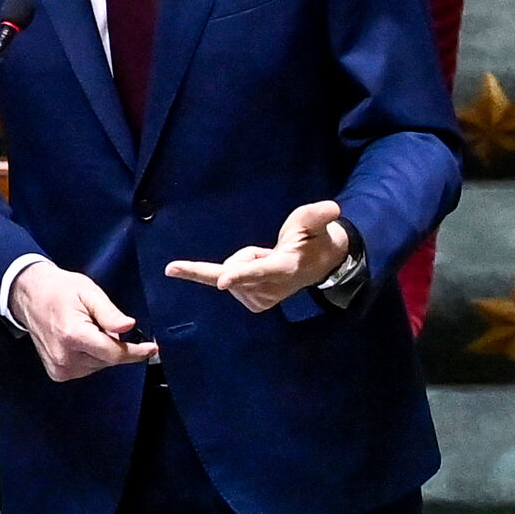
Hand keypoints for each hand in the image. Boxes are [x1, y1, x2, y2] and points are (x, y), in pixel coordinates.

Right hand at [9, 262, 161, 381]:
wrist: (29, 297)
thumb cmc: (61, 290)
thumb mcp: (89, 292)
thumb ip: (109, 312)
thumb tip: (130, 326)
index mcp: (73, 335)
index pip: (114, 354)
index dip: (136, 352)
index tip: (152, 348)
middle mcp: (65, 357)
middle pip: (108, 360)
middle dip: (115, 345)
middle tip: (103, 323)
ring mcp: (59, 368)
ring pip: (99, 366)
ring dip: (103, 351)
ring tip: (89, 330)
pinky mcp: (57, 373)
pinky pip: (87, 369)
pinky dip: (92, 357)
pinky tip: (82, 342)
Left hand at [165, 199, 349, 313]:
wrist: (319, 265)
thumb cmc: (313, 238)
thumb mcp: (315, 220)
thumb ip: (318, 214)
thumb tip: (332, 209)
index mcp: (285, 268)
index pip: (261, 271)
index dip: (240, 275)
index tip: (222, 283)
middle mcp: (272, 288)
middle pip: (230, 275)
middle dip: (206, 270)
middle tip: (182, 266)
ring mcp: (262, 299)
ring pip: (229, 272)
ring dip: (242, 260)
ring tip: (268, 256)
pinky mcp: (255, 304)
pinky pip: (229, 282)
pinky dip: (240, 271)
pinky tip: (260, 267)